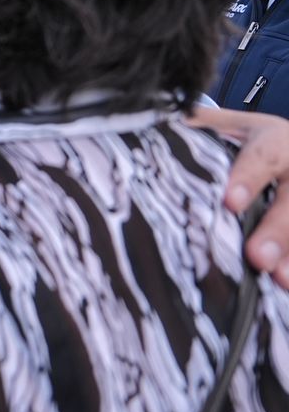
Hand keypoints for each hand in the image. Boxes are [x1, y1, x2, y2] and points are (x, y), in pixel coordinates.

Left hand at [189, 106, 288, 285]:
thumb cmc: (244, 140)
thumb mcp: (225, 127)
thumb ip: (194, 129)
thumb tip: (138, 129)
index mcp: (271, 140)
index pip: (262, 155)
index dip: (248, 178)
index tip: (230, 203)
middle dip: (277, 228)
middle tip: (257, 257)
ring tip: (279, 279)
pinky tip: (284, 284)